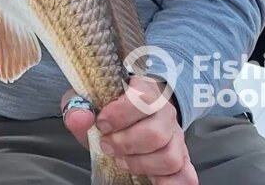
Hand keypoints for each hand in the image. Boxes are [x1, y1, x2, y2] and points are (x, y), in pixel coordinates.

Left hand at [62, 79, 195, 183]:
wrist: (128, 113)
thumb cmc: (107, 108)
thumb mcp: (88, 101)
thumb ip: (78, 107)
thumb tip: (80, 118)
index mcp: (145, 89)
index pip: (143, 99)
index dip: (120, 115)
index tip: (102, 125)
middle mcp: (166, 112)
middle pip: (156, 134)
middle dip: (126, 144)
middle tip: (107, 145)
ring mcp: (177, 137)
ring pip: (170, 157)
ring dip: (141, 164)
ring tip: (122, 160)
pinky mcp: (182, 158)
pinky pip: (186, 176)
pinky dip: (169, 183)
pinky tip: (150, 180)